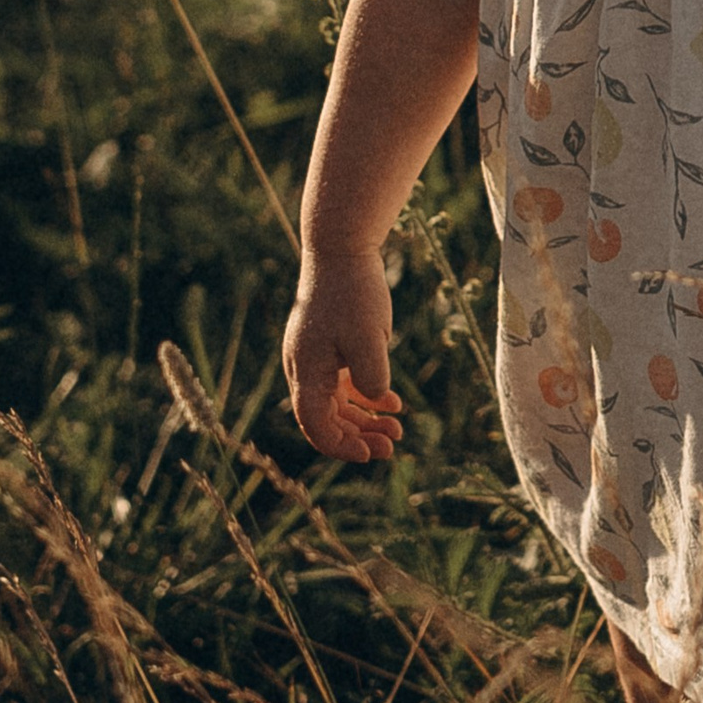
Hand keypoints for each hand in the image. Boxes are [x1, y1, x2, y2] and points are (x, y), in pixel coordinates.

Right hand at [285, 249, 402, 461]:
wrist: (341, 248)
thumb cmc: (353, 292)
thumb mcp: (369, 338)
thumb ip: (372, 378)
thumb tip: (377, 400)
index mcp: (306, 371)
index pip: (316, 426)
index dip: (342, 447)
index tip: (372, 454)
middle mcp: (304, 369)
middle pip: (327, 419)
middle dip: (358, 437)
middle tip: (393, 447)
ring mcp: (315, 357)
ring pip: (337, 403)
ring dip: (365, 419)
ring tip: (398, 430)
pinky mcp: (329, 344)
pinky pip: (344, 382)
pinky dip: (367, 395)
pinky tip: (393, 404)